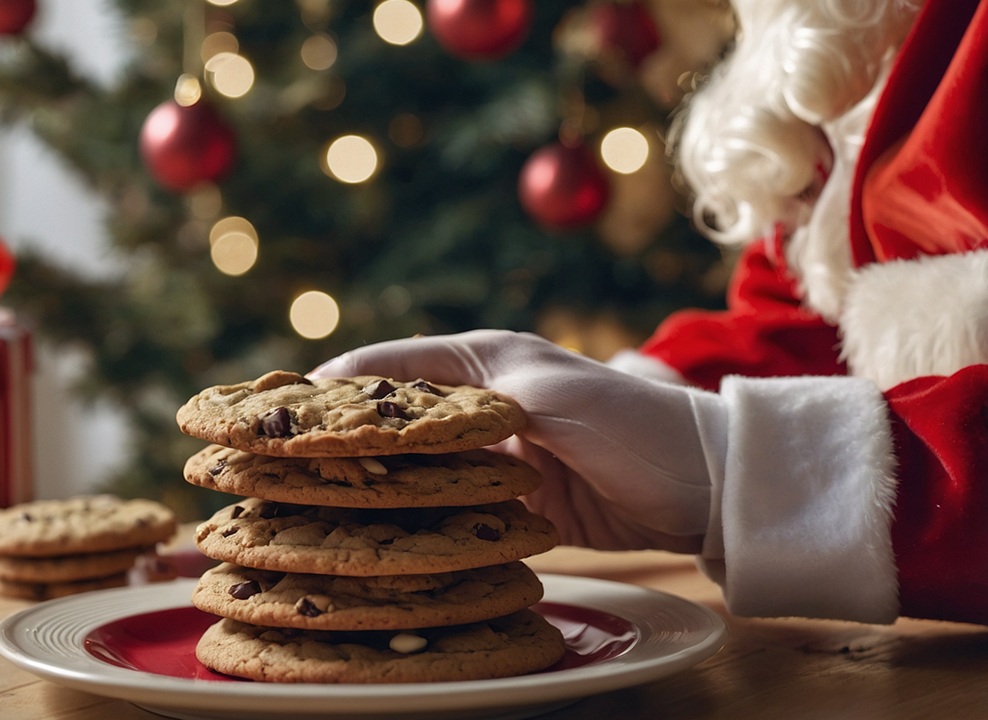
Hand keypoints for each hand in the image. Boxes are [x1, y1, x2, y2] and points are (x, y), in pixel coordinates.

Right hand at [311, 330, 725, 552]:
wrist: (709, 487)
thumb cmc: (631, 423)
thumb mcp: (548, 394)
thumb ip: (469, 396)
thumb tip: (385, 402)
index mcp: (486, 360)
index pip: (391, 366)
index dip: (335, 387)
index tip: (278, 411)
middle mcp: (481, 406)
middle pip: (395, 421)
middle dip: (343, 441)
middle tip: (280, 469)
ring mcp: (493, 458)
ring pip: (415, 469)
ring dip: (373, 485)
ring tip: (310, 509)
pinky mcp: (510, 506)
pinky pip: (447, 512)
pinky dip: (415, 523)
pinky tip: (375, 540)